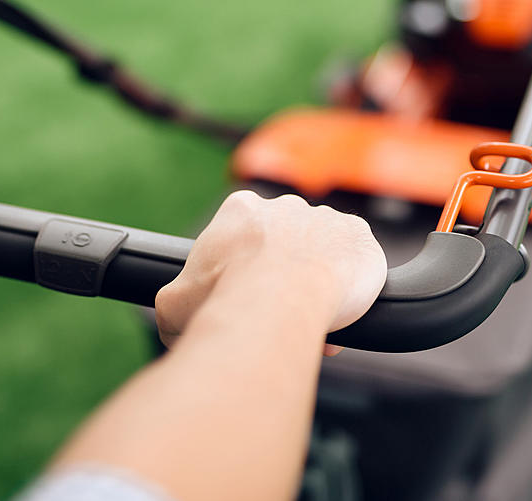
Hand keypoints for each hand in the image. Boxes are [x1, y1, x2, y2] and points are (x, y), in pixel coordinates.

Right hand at [155, 190, 385, 352]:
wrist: (276, 302)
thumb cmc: (223, 299)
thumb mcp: (173, 305)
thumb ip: (174, 307)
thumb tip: (172, 326)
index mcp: (241, 210)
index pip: (244, 238)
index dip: (244, 274)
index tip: (247, 300)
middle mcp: (285, 205)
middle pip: (285, 245)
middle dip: (283, 279)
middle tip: (279, 314)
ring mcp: (326, 217)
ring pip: (322, 256)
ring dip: (317, 285)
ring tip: (309, 323)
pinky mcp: (360, 237)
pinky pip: (356, 265)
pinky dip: (351, 289)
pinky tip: (338, 318)